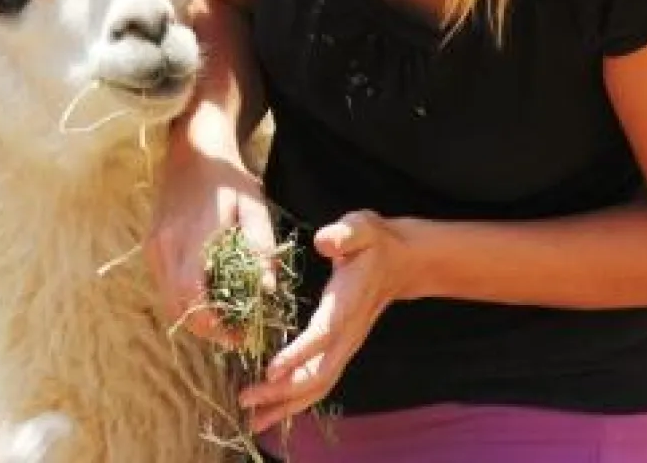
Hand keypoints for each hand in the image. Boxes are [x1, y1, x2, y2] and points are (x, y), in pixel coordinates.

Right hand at [145, 116, 276, 346]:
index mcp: (196, 238)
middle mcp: (167, 247)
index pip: (194, 299)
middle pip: (179, 309)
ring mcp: (154, 247)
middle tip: (237, 333)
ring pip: (169, 301)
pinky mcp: (151, 246)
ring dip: (195, 317)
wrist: (194, 150)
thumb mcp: (255, 207)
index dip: (215, 327)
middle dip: (208, 329)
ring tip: (226, 317)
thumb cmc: (230, 179)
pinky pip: (164, 286)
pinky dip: (184, 299)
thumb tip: (267, 291)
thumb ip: (261, 248)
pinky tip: (208, 295)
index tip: (240, 336)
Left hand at [239, 210, 412, 432]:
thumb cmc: (373, 242)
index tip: (271, 368)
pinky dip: (296, 400)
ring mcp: (347, 345)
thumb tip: (324, 241)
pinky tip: (272, 409)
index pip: (324, 334)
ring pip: (320, 385)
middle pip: (319, 373)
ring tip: (253, 420)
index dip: (299, 353)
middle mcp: (348, 333)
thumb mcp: (361, 226)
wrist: (401, 262)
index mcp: (348, 303)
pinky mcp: (341, 350)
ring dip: (287, 405)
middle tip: (245, 398)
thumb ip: (344, 233)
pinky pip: (320, 381)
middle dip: (283, 391)